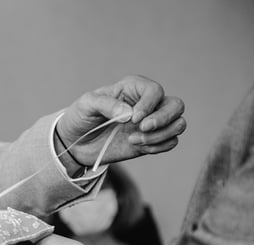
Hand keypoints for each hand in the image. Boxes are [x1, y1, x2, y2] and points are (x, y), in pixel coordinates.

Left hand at [57, 75, 185, 165]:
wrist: (76, 142)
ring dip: (161, 135)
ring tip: (134, 141)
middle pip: (176, 106)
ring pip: (178, 124)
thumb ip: (106, 104)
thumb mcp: (86, 105)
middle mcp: (147, 104)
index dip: (149, 105)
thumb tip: (128, 113)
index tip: (133, 119)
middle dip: (163, 119)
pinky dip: (159, 146)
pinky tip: (139, 148)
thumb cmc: (80, 117)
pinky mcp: (151, 141)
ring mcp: (151, 123)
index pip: (155, 91)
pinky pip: (170, 142)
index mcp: (133, 88)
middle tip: (142, 129)